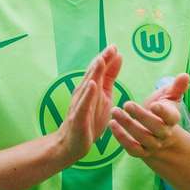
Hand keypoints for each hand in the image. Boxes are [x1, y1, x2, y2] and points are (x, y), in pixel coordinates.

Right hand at [55, 45, 122, 164]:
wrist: (72, 143)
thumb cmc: (88, 119)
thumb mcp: (104, 96)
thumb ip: (109, 77)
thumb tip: (118, 58)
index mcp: (91, 88)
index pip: (99, 70)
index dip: (107, 58)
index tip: (115, 46)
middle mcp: (83, 93)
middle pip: (93, 74)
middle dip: (102, 61)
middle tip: (111, 48)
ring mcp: (79, 104)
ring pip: (87, 86)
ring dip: (94, 72)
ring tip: (101, 60)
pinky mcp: (78, 117)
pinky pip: (83, 104)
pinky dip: (88, 94)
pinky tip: (93, 86)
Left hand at [109, 73, 188, 158]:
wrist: (158, 135)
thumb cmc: (161, 111)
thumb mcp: (167, 98)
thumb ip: (175, 88)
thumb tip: (185, 75)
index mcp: (172, 119)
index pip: (171, 117)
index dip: (163, 112)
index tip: (153, 104)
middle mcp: (164, 134)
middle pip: (155, 128)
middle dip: (141, 116)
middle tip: (126, 104)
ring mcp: (153, 145)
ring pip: (142, 138)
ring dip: (127, 125)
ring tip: (115, 111)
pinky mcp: (141, 152)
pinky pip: (132, 149)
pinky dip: (121, 138)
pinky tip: (112, 124)